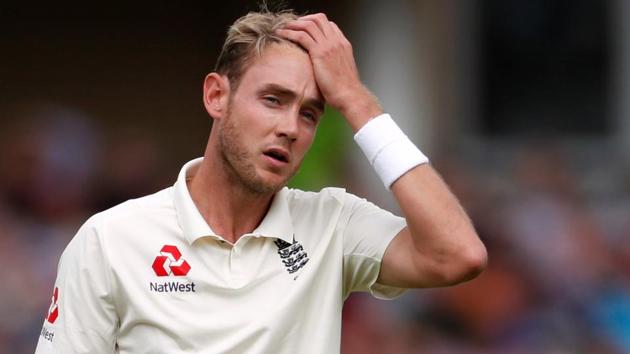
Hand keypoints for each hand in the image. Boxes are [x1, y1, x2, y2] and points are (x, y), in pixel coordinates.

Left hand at [276, 13, 381, 130]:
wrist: (349, 95)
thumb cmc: (345, 89)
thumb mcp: (342, 71)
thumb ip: (334, 63)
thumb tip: (325, 66)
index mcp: (343, 44)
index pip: (329, 25)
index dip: (315, 24)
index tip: (303, 29)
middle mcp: (336, 41)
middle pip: (318, 19)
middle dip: (303, 19)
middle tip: (292, 26)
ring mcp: (328, 45)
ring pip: (308, 24)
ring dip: (293, 24)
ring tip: (284, 29)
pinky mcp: (319, 53)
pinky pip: (301, 36)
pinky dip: (289, 33)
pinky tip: (282, 35)